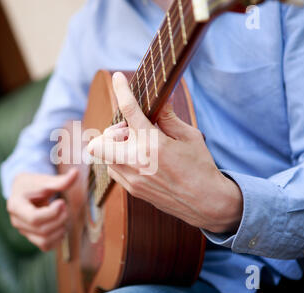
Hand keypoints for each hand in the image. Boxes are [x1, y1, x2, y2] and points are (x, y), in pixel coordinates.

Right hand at [6, 168, 77, 250]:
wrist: (25, 191)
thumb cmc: (34, 184)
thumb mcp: (45, 181)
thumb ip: (60, 180)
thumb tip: (76, 173)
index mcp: (15, 206)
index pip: (34, 218)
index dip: (52, 213)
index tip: (61, 202)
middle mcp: (17, 221)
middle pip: (41, 230)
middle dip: (59, 219)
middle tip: (65, 206)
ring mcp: (24, 231)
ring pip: (44, 241)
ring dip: (60, 230)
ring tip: (64, 216)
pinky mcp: (32, 237)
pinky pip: (46, 246)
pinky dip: (58, 239)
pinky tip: (62, 225)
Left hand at [87, 72, 242, 233]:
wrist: (205, 202)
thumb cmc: (200, 167)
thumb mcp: (190, 137)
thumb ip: (169, 118)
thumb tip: (160, 100)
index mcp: (153, 143)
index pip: (130, 110)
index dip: (121, 90)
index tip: (117, 78)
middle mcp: (137, 161)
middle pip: (98, 142)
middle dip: (110, 133)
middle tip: (130, 133)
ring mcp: (132, 178)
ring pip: (104, 156)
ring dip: (115, 147)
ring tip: (139, 149)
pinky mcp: (132, 189)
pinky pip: (113, 170)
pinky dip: (120, 162)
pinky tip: (140, 162)